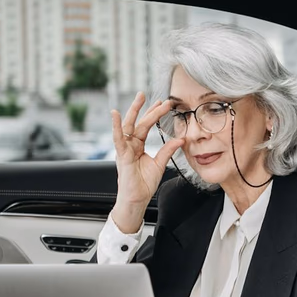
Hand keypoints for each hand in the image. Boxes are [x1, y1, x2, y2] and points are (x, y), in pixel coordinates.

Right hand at [109, 92, 184, 233]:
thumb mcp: (159, 164)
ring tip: (140, 97)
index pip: (146, 126)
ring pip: (129, 126)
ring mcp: (124, 149)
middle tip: (159, 98)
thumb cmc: (144, 184)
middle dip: (148, 109)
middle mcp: (129, 145)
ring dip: (134, 111)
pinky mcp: (122, 155)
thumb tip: (180, 139)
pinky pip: (118, 138)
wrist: (136, 199)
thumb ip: (168, 150)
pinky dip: (116, 126)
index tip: (165, 104)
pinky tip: (115, 114)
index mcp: (137, 146)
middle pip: (138, 122)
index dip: (155, 115)